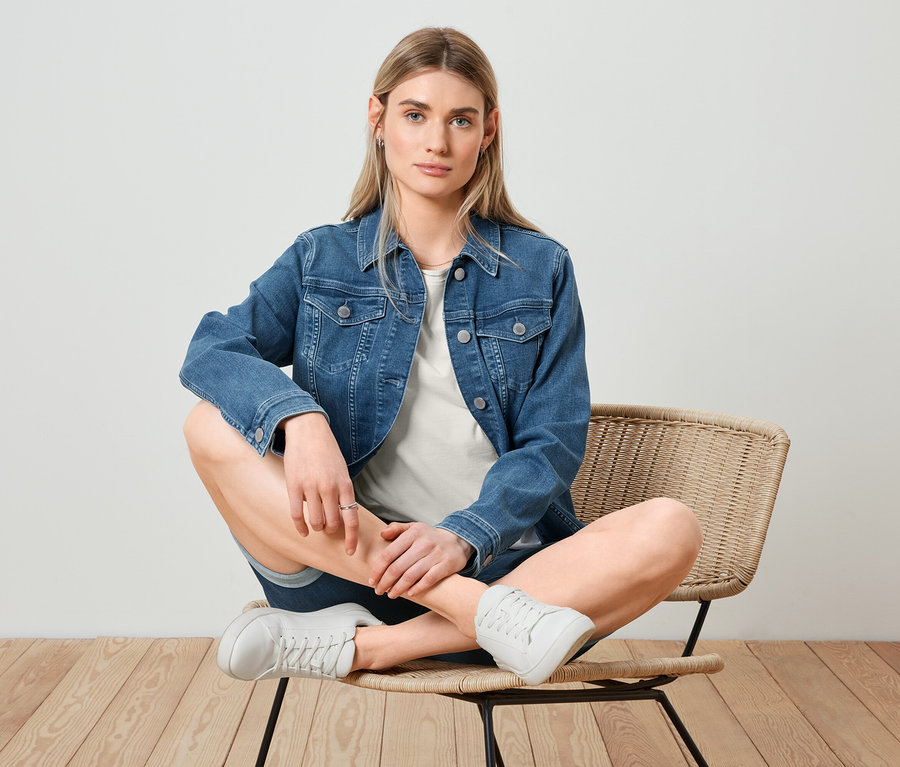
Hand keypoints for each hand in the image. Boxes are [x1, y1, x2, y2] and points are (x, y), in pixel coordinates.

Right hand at [282, 412, 358, 554]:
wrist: (308, 430)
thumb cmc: (326, 451)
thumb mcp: (342, 470)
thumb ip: (343, 492)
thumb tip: (345, 516)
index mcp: (345, 485)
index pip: (352, 519)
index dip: (352, 539)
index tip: (351, 551)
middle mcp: (330, 488)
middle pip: (332, 524)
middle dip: (331, 531)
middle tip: (328, 529)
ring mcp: (311, 488)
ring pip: (316, 522)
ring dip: (316, 528)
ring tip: (316, 524)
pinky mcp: (294, 486)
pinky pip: (297, 515)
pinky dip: (301, 527)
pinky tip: (303, 531)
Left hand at [369, 523, 473, 598]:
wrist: (458, 541)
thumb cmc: (430, 537)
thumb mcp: (414, 527)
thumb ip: (397, 529)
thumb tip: (382, 534)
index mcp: (413, 534)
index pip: (389, 554)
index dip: (377, 569)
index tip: (372, 579)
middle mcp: (423, 543)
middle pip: (397, 567)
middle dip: (385, 582)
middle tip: (378, 590)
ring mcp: (435, 555)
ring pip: (411, 576)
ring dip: (398, 588)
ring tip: (391, 594)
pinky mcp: (446, 565)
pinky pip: (428, 580)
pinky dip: (417, 588)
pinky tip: (410, 593)